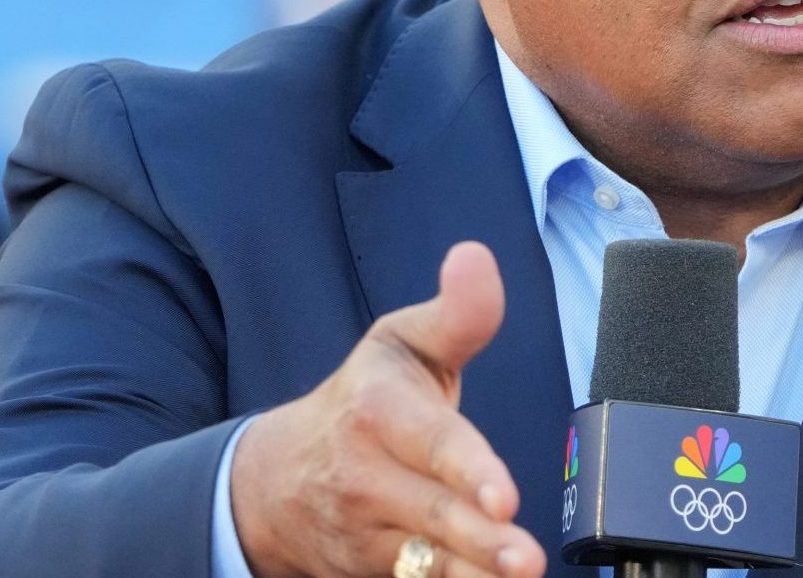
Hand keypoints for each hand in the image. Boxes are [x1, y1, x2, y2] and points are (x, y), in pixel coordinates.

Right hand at [229, 242, 546, 577]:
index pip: (432, 444)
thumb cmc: (365, 399)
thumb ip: (457, 313)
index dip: (470, 470)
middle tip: (525, 558)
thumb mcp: (402, 343)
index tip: (505, 497)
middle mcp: (367, 477)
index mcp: (379, 412)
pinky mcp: (369, 573)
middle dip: (480, 540)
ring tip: (517, 576)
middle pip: (433, 513)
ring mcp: (366, 533)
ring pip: (425, 563)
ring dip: (471, 575)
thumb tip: (476, 257)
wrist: (276, 477)